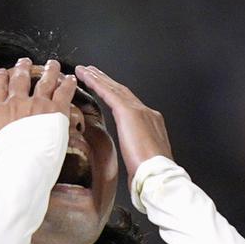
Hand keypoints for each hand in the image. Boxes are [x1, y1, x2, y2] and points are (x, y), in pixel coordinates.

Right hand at [0, 58, 77, 165]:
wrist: (22, 171)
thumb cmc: (0, 166)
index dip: (0, 78)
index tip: (2, 72)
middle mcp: (16, 104)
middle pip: (20, 80)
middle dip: (22, 69)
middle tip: (25, 62)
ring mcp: (36, 106)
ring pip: (43, 81)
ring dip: (48, 71)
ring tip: (52, 64)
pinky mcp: (55, 111)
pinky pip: (63, 92)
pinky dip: (67, 84)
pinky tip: (70, 79)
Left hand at [74, 65, 172, 180]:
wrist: (159, 173)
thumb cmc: (151, 173)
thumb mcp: (142, 159)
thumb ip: (136, 152)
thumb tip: (133, 160)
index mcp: (151, 123)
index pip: (129, 104)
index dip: (116, 94)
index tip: (106, 89)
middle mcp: (147, 112)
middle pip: (122, 92)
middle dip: (106, 81)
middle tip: (92, 71)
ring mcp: (139, 110)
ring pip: (115, 88)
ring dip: (99, 78)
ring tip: (85, 70)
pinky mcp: (129, 112)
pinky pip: (109, 93)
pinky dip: (96, 83)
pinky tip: (87, 76)